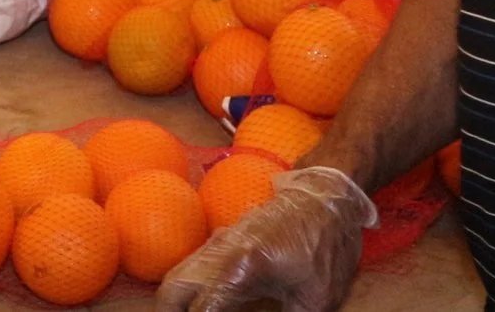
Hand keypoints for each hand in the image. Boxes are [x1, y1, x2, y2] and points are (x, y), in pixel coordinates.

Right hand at [154, 165, 374, 311]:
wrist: (323, 194)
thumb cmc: (325, 246)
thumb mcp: (317, 299)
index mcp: (242, 267)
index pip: (203, 308)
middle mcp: (220, 252)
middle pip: (173, 286)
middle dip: (169, 309)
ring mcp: (219, 242)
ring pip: (179, 274)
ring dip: (177, 300)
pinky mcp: (223, 240)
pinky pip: (194, 266)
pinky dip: (189, 288)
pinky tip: (204, 304)